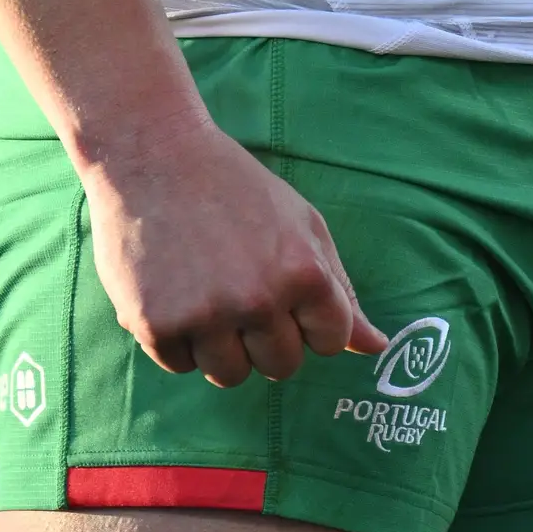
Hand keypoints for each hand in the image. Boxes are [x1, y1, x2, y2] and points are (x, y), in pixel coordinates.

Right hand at [82, 117, 388, 387]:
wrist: (154, 156)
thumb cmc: (237, 189)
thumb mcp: (304, 226)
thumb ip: (342, 291)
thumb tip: (378, 347)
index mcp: (304, 273)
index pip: (331, 341)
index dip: (309, 322)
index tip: (286, 295)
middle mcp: (259, 300)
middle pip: (282, 367)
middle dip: (266, 339)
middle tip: (241, 289)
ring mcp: (206, 316)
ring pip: (230, 375)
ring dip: (220, 345)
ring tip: (206, 290)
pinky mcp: (156, 326)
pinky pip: (181, 366)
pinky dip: (177, 338)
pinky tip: (173, 289)